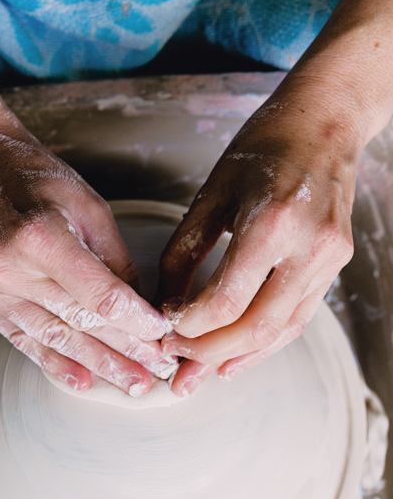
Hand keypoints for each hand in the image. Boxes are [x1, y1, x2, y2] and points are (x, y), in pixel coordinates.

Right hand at [0, 125, 174, 393]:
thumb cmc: (36, 177)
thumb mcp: (90, 207)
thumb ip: (115, 261)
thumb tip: (141, 310)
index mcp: (41, 235)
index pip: (100, 296)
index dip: (135, 322)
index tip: (162, 336)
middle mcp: (8, 265)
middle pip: (79, 322)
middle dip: (124, 351)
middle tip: (157, 371)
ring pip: (54, 337)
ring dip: (97, 364)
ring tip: (131, 381)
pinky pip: (22, 338)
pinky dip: (54, 362)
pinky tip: (82, 381)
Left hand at [158, 103, 355, 393]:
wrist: (324, 124)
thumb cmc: (262, 150)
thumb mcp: (211, 195)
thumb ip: (183, 254)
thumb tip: (164, 306)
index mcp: (272, 222)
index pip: (225, 301)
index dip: (189, 326)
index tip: (163, 328)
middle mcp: (308, 247)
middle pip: (254, 327)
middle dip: (208, 353)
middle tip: (175, 364)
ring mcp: (328, 261)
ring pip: (279, 332)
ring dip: (234, 357)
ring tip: (198, 373)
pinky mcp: (334, 268)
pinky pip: (296, 319)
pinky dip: (263, 344)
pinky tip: (232, 360)